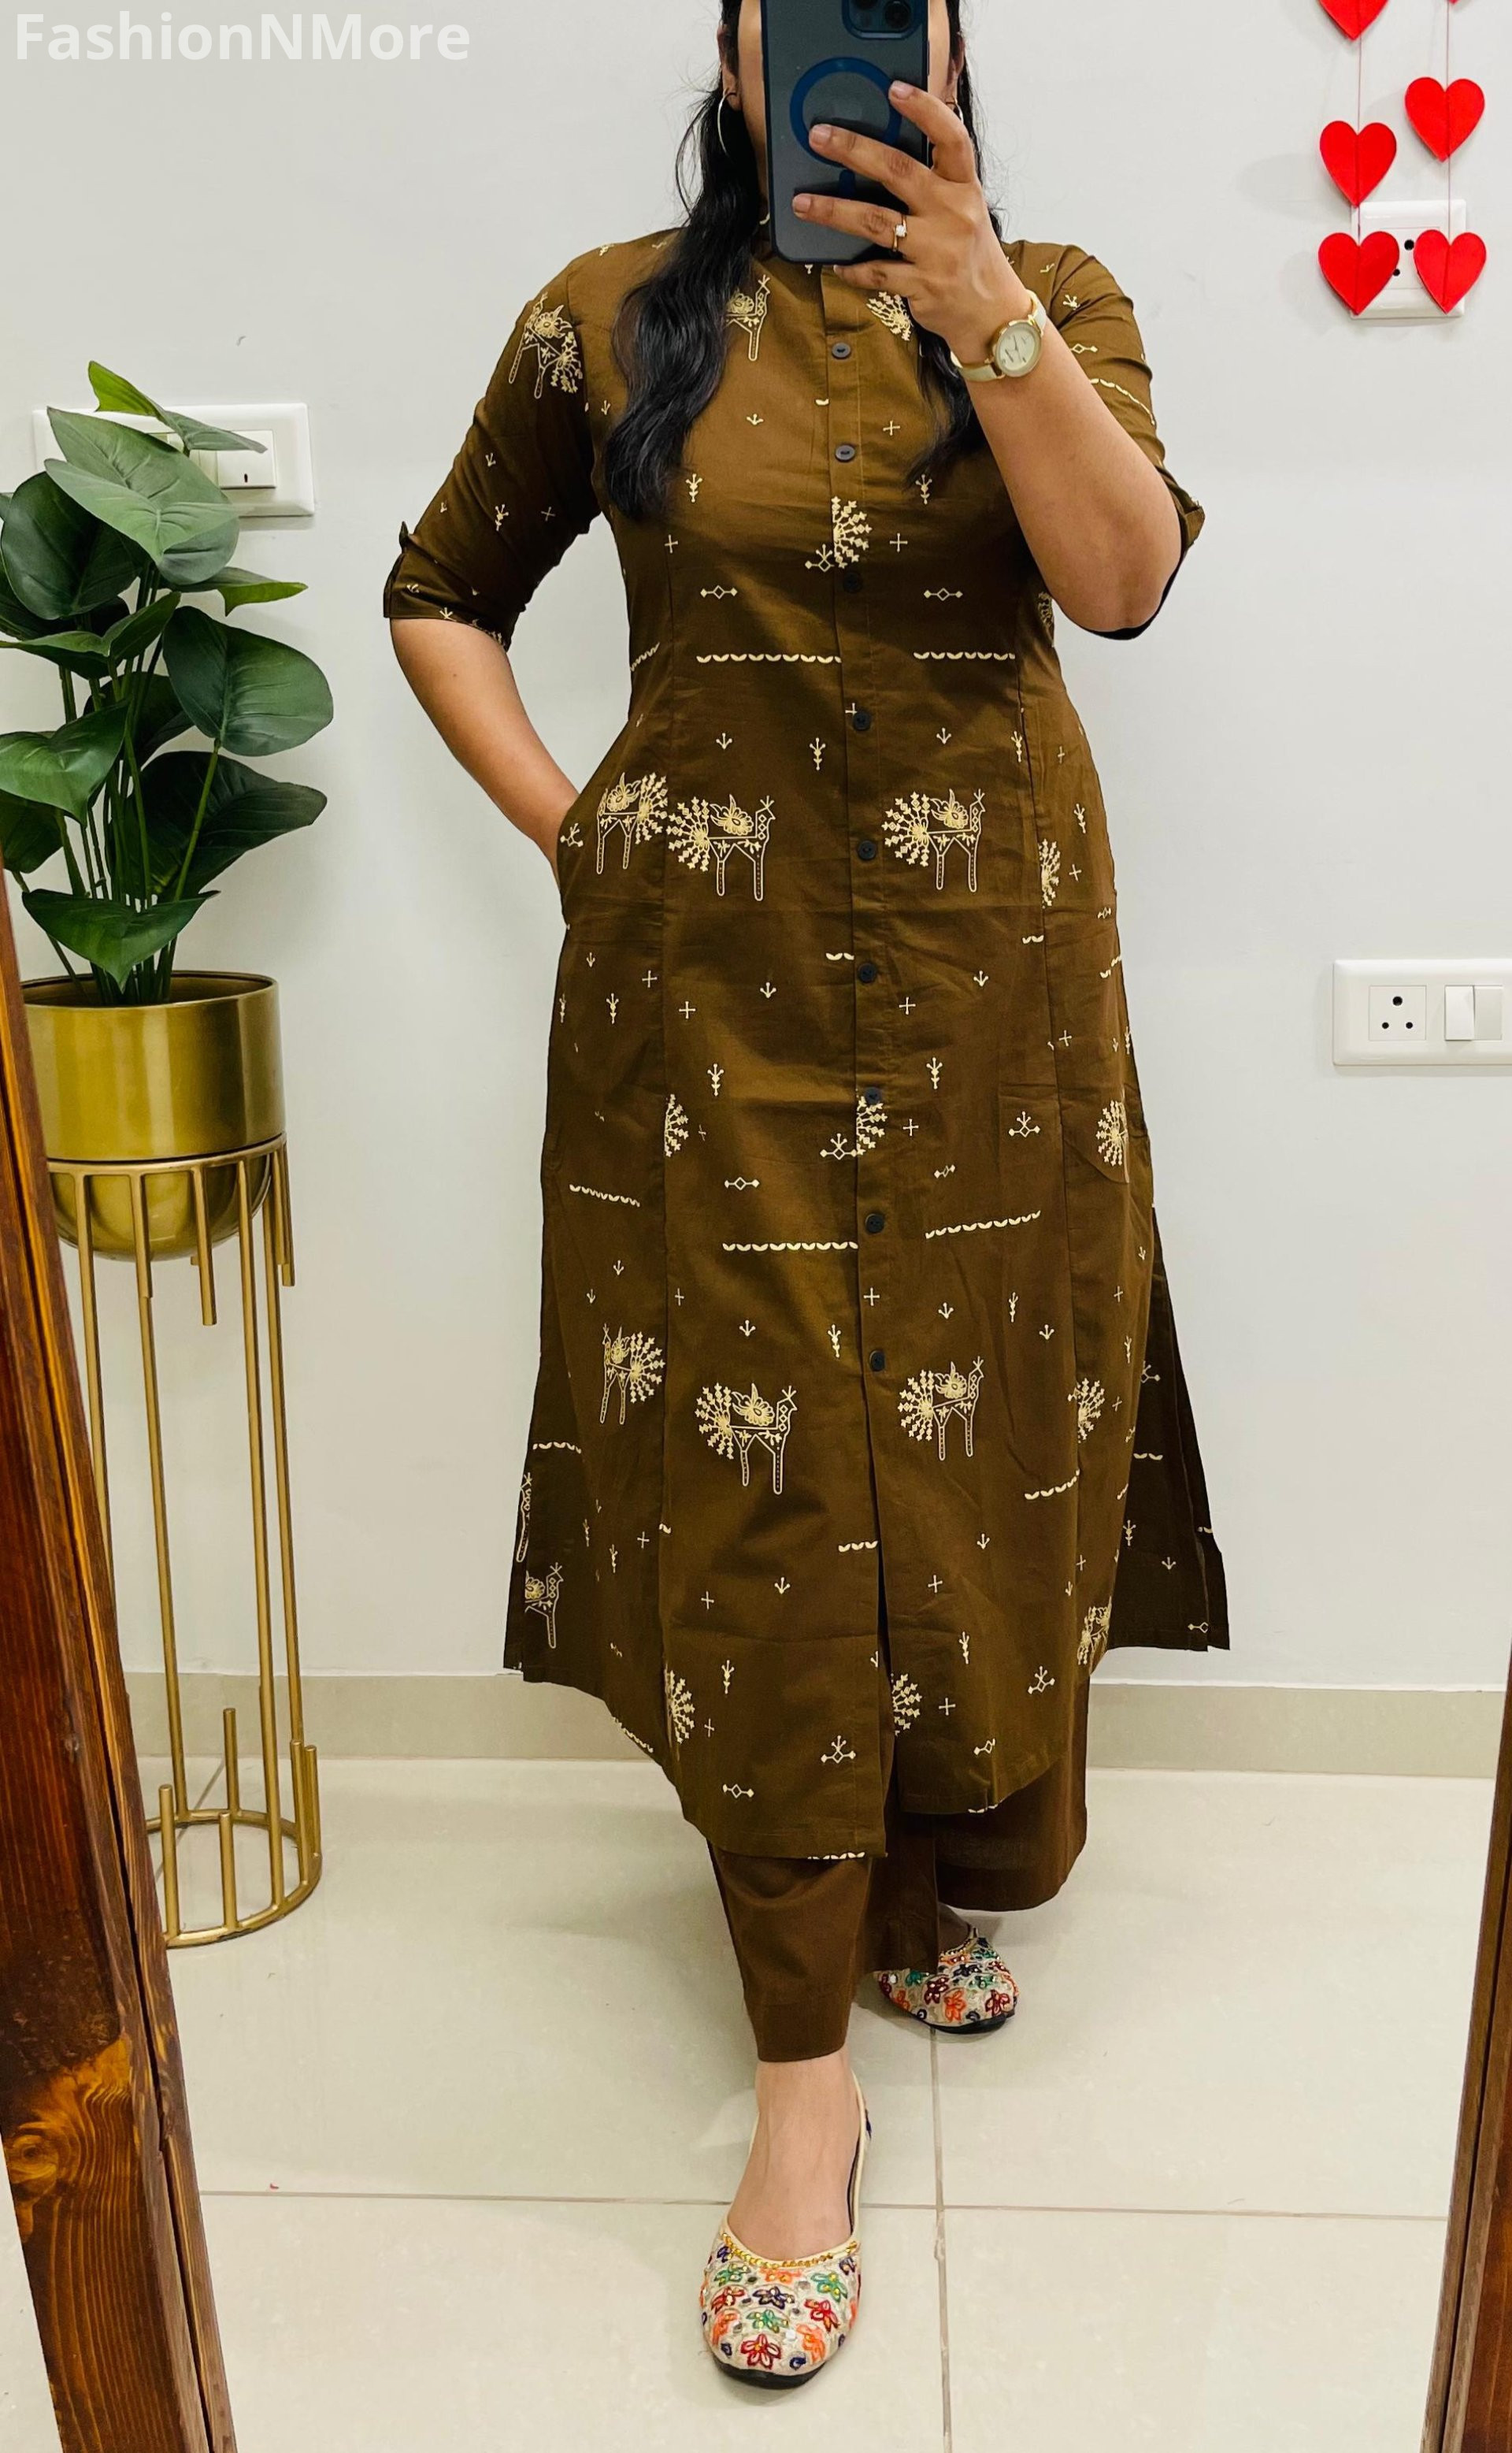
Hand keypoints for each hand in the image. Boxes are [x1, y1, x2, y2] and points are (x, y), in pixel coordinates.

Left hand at [794, 84, 1032, 363]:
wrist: (991, 312)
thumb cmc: (969, 253)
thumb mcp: (964, 209)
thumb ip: (935, 182)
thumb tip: (884, 153)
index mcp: (965, 188)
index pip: (951, 139)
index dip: (924, 110)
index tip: (894, 89)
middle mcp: (953, 214)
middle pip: (899, 171)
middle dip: (854, 150)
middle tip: (819, 137)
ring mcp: (938, 251)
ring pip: (876, 222)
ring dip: (834, 211)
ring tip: (802, 203)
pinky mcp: (923, 285)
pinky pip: (876, 272)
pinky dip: (852, 268)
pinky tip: (835, 263)